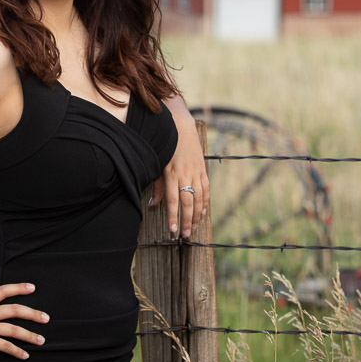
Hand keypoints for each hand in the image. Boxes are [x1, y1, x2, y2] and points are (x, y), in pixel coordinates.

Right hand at [0, 281, 49, 358]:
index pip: (4, 290)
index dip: (19, 287)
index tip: (33, 288)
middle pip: (16, 310)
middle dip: (33, 313)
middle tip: (46, 318)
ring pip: (14, 329)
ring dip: (30, 335)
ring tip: (41, 340)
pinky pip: (5, 346)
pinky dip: (17, 351)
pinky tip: (25, 355)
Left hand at [150, 99, 209, 237]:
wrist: (180, 127)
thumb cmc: (165, 147)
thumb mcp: (157, 165)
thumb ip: (157, 186)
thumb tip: (153, 204)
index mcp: (171, 174)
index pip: (173, 201)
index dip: (173, 217)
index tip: (173, 230)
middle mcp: (185, 174)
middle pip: (188, 203)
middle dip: (186, 220)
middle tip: (185, 234)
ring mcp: (196, 172)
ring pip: (199, 198)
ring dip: (197, 215)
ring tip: (193, 227)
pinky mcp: (203, 169)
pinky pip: (206, 189)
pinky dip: (205, 202)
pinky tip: (203, 212)